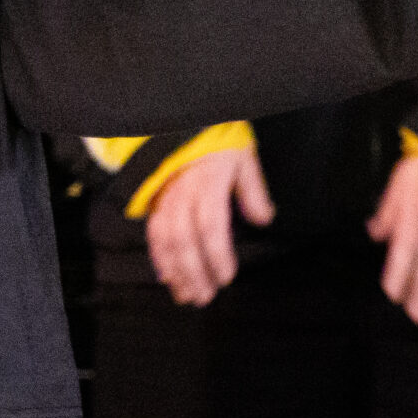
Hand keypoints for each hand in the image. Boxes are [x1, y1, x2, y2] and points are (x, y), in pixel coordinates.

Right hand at [146, 144, 275, 306]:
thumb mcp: (243, 156)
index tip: (227, 277)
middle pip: (184, 238)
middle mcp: (183, 191)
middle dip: (194, 272)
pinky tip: (168, 277)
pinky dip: (159, 257)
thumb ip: (253, 189)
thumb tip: (264, 220)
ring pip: (166, 239)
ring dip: (176, 271)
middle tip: (206, 298)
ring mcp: (165, 196)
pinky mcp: (154, 200)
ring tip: (188, 295)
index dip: (217, 253)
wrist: (183, 120)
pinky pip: (153, 232)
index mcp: (208, 180)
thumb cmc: (217, 141)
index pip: (211, 223)